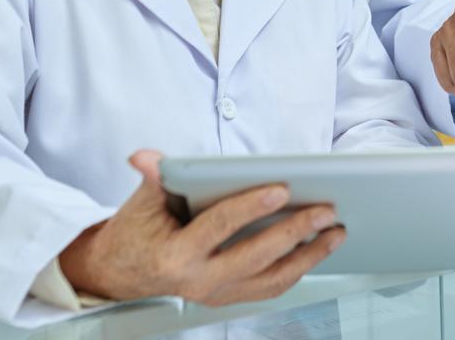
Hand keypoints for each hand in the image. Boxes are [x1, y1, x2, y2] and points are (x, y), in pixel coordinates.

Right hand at [59, 150, 344, 307]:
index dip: (250, 206)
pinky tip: (317, 250)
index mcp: (176, 254)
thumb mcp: (141, 201)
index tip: (281, 188)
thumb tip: (147, 156)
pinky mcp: (226, 298)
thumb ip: (154, 177)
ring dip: (308, 256)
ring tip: (336, 232)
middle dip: (295, 232)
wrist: (118, 274)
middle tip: (326, 210)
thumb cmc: (135, 231)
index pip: (219, 226)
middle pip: (256, 257)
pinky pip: (268, 288)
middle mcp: (198, 281)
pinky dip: (297, 269)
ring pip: (271, 279)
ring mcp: (215, 294)